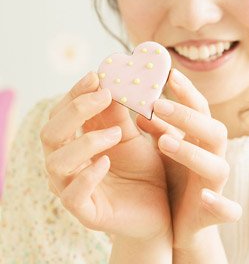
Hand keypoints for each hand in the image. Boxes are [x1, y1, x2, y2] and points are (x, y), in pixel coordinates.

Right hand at [40, 72, 170, 240]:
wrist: (159, 208)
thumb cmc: (142, 169)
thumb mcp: (132, 136)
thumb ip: (118, 114)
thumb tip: (110, 81)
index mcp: (75, 141)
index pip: (61, 112)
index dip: (75, 92)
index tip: (96, 75)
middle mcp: (67, 163)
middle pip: (50, 132)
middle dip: (77, 110)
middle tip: (105, 95)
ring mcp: (71, 188)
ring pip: (57, 162)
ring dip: (86, 141)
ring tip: (117, 133)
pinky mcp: (85, 212)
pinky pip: (73, 195)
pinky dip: (88, 175)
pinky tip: (106, 162)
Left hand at [137, 69, 241, 248]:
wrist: (179, 220)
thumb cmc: (174, 175)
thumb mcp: (166, 148)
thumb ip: (159, 127)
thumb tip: (143, 106)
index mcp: (200, 140)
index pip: (199, 110)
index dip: (188, 92)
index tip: (170, 74)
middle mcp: (212, 157)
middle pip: (213, 131)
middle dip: (188, 117)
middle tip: (157, 104)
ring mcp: (215, 185)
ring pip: (218, 166)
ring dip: (193, 153)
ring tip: (165, 142)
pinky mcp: (214, 213)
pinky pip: (228, 209)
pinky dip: (220, 204)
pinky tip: (204, 196)